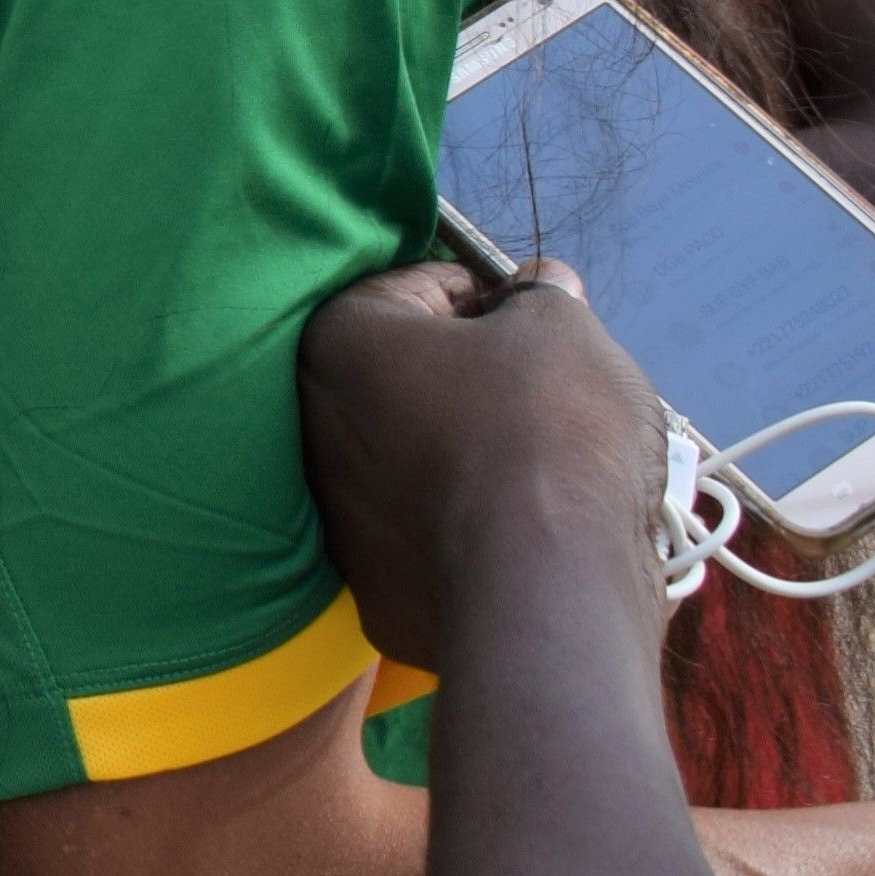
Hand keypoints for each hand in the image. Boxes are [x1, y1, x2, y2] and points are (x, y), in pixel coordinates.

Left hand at [295, 258, 670, 676]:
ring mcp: (334, 515)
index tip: (542, 325)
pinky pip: (433, 534)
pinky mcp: (372, 587)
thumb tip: (535, 287)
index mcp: (338, 340)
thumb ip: (541, 294)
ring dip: (478, 453)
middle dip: (483, 379)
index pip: (421, 289)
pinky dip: (474, 526)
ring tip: (555, 467)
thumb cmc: (548, 432)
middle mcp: (312, 424)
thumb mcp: (562, 326)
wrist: (547, 588)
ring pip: (422, 458)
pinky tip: (528, 530)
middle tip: (555, 396)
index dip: (495, 299)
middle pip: (413, 378)